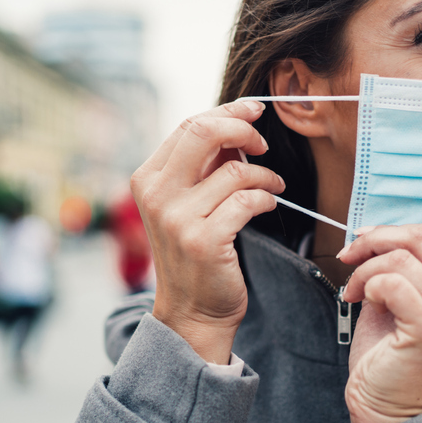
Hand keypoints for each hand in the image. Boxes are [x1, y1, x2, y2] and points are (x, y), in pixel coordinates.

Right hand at [131, 100, 285, 363]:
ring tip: (273, 186)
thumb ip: (203, 167)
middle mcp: (156, 194)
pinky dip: (266, 198)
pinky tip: (268, 204)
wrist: (192, 312)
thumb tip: (239, 129)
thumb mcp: (187, 204)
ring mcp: (177, 218)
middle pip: (204, 131)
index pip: (189, 125)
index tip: (254, 111)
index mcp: (148, 178)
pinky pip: (247, 200)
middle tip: (263, 143)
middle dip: (243, 127)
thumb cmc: (196, 254)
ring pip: (235, 170)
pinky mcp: (203, 240)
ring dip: (264, 175)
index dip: (227, 112)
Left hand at [338, 224, 421, 422]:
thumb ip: (397, 266)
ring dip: (365, 270)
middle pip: (421, 237)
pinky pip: (394, 283)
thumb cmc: (388, 356)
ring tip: (354, 292)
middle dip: (374, 241)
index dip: (391, 230)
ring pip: (402, 259)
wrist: (385, 406)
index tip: (360, 243)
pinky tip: (363, 302)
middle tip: (348, 259)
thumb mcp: (396, 300)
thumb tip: (372, 234)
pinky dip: (370, 285)